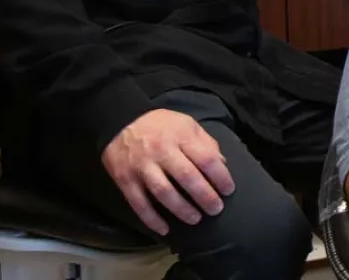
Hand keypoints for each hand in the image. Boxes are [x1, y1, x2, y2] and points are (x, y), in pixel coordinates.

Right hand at [102, 109, 235, 234]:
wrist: (120, 119)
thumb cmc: (160, 124)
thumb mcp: (186, 123)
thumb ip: (204, 142)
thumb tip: (222, 163)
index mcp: (180, 135)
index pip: (205, 158)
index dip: (220, 176)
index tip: (229, 190)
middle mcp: (162, 150)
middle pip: (187, 177)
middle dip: (204, 196)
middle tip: (216, 209)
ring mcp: (142, 166)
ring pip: (164, 192)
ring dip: (182, 209)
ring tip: (196, 219)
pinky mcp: (125, 179)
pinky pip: (139, 203)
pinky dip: (152, 219)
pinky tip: (165, 229)